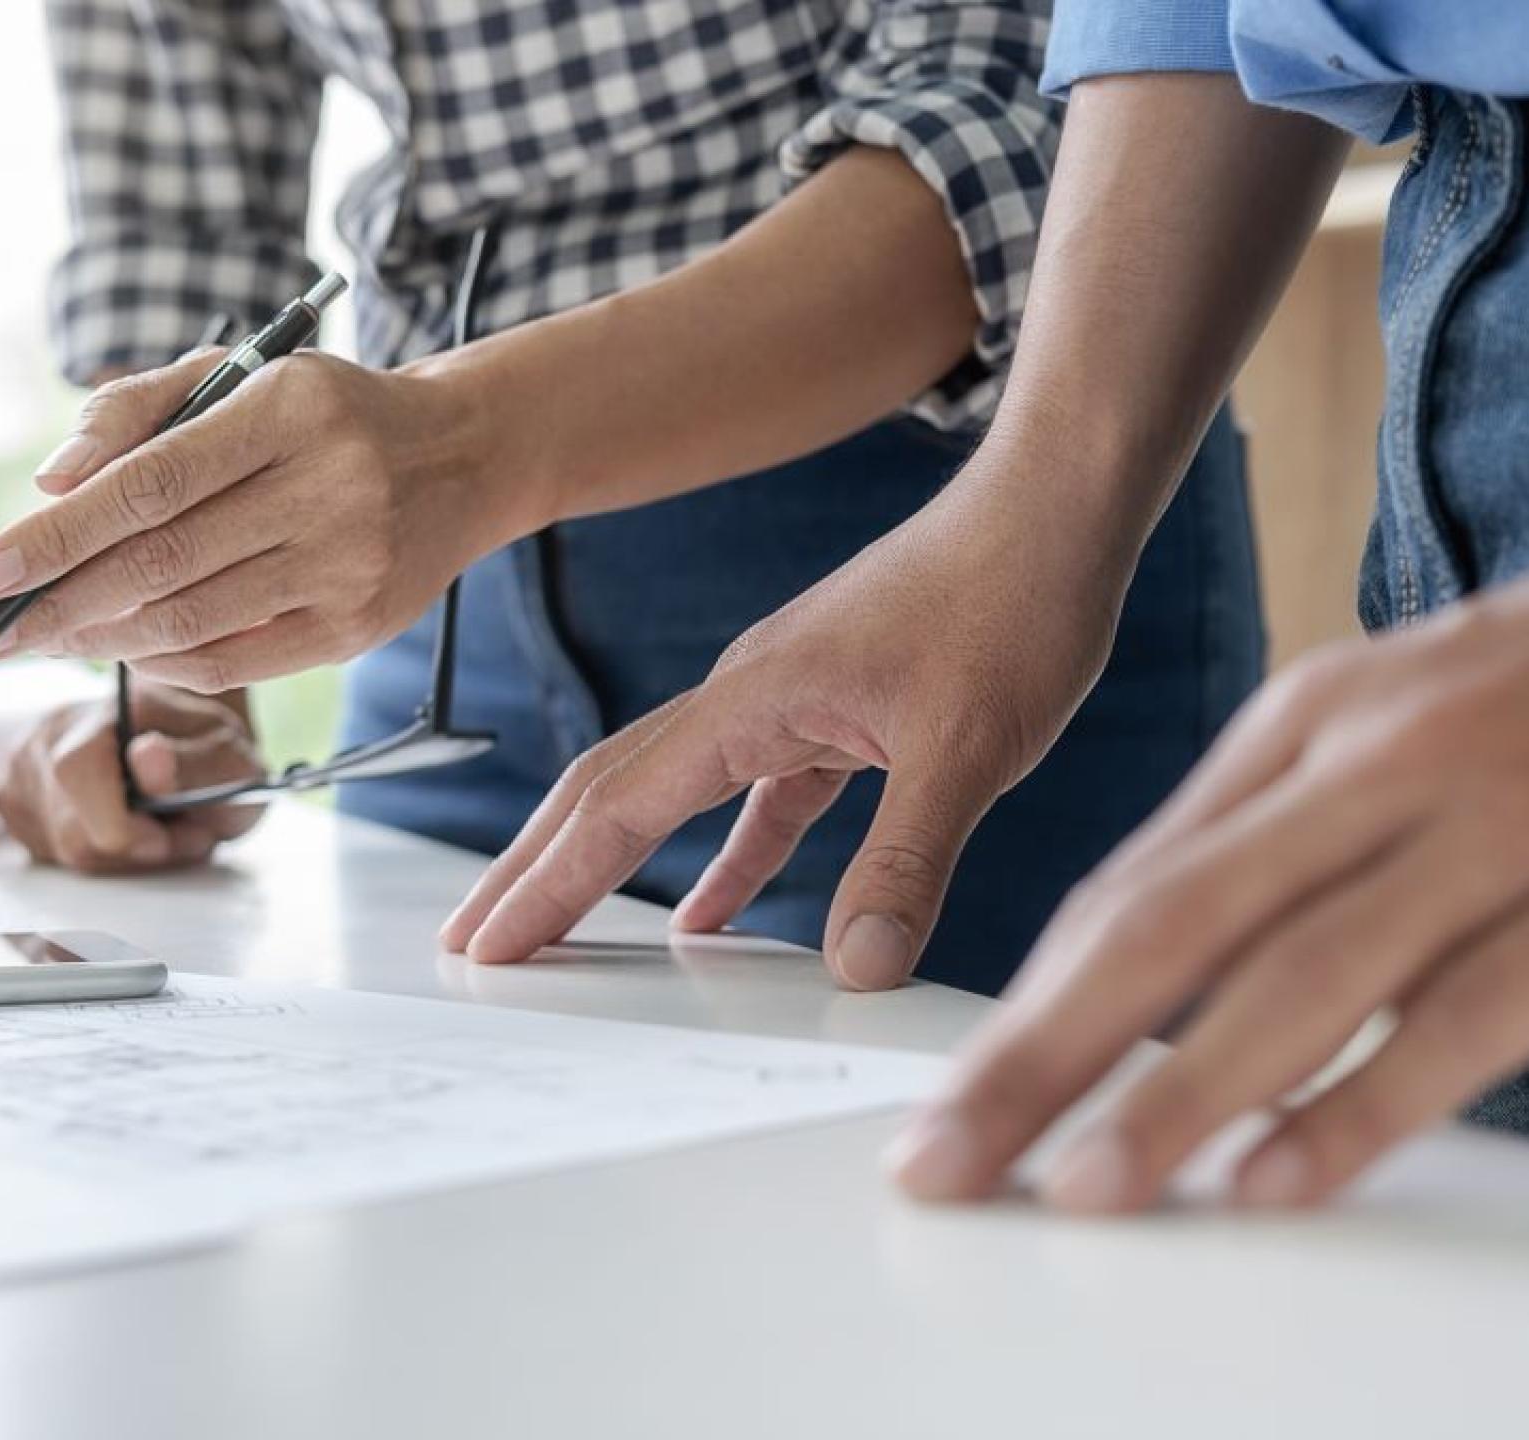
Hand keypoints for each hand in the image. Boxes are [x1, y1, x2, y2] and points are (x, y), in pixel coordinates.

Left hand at [0, 351, 535, 692]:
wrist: (458, 458)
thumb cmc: (320, 412)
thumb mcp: (235, 372)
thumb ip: (132, 412)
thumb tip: (50, 484)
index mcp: (290, 408)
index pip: (151, 482)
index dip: (59, 535)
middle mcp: (329, 487)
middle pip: (162, 562)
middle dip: (63, 601)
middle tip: (1, 625)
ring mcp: (349, 565)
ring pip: (192, 622)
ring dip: (103, 638)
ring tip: (53, 635)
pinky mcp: (358, 628)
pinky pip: (235, 663)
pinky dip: (165, 662)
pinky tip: (129, 647)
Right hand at [0, 683, 265, 872]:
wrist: (183, 743)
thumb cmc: (210, 756)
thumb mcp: (232, 764)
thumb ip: (195, 764)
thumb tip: (147, 755)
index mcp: (111, 707)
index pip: (77, 772)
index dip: (123, 828)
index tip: (166, 837)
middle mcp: (53, 727)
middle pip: (67, 829)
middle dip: (129, 851)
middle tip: (175, 837)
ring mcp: (24, 761)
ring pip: (57, 847)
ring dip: (116, 856)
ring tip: (156, 831)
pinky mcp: (12, 795)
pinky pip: (45, 850)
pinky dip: (90, 853)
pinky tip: (121, 830)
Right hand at [440, 483, 1130, 988]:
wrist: (1057, 506)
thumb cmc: (1012, 601)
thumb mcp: (967, 747)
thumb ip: (906, 861)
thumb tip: (857, 971)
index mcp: (751, 700)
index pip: (618, 806)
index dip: (548, 884)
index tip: (486, 945)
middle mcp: (746, 695)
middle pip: (608, 790)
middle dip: (536, 870)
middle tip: (472, 944)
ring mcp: (786, 700)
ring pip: (671, 793)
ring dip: (610, 860)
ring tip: (556, 931)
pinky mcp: (835, 710)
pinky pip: (754, 798)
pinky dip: (725, 858)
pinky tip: (714, 917)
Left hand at [886, 479, 1528, 1213]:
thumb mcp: (1405, 714)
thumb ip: (1283, 823)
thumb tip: (1153, 955)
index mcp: (1312, 717)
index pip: (1131, 887)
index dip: (1027, 1007)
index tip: (951, 1100)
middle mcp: (1381, 760)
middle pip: (1167, 929)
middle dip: (1037, 1056)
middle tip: (945, 1160)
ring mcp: (1499, 819)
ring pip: (1297, 977)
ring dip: (1171, 1097)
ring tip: (1077, 1188)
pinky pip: (1466, 1016)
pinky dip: (1362, 1105)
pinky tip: (1280, 1180)